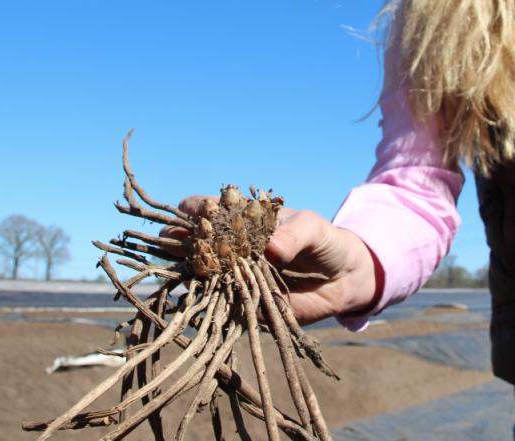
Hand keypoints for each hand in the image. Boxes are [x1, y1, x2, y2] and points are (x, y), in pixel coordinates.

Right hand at [176, 196, 382, 325]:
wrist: (343, 278)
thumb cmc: (323, 241)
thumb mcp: (312, 229)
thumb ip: (293, 235)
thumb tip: (272, 250)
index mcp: (243, 220)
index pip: (209, 210)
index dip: (195, 211)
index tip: (189, 213)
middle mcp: (233, 248)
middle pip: (197, 243)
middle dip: (180, 242)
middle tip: (170, 243)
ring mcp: (236, 276)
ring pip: (202, 274)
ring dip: (188, 273)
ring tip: (177, 270)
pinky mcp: (245, 304)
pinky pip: (222, 304)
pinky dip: (209, 303)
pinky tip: (197, 299)